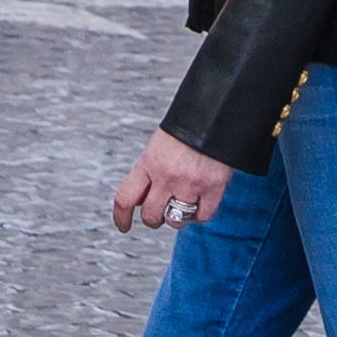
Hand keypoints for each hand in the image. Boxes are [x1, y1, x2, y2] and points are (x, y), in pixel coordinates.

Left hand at [113, 127, 230, 231]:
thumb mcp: (158, 145)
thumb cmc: (187, 125)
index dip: (121, 217)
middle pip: (151, 216)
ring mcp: (190, 183)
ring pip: (176, 221)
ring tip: (183, 204)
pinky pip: (203, 216)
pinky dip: (200, 215)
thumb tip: (140, 200)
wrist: (215, 110)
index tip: (123, 226)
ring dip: (178, 217)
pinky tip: (199, 205)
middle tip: (160, 212)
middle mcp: (167, 175)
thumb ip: (149, 171)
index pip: (125, 199)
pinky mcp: (214, 187)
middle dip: (154, 219)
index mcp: (148, 162)